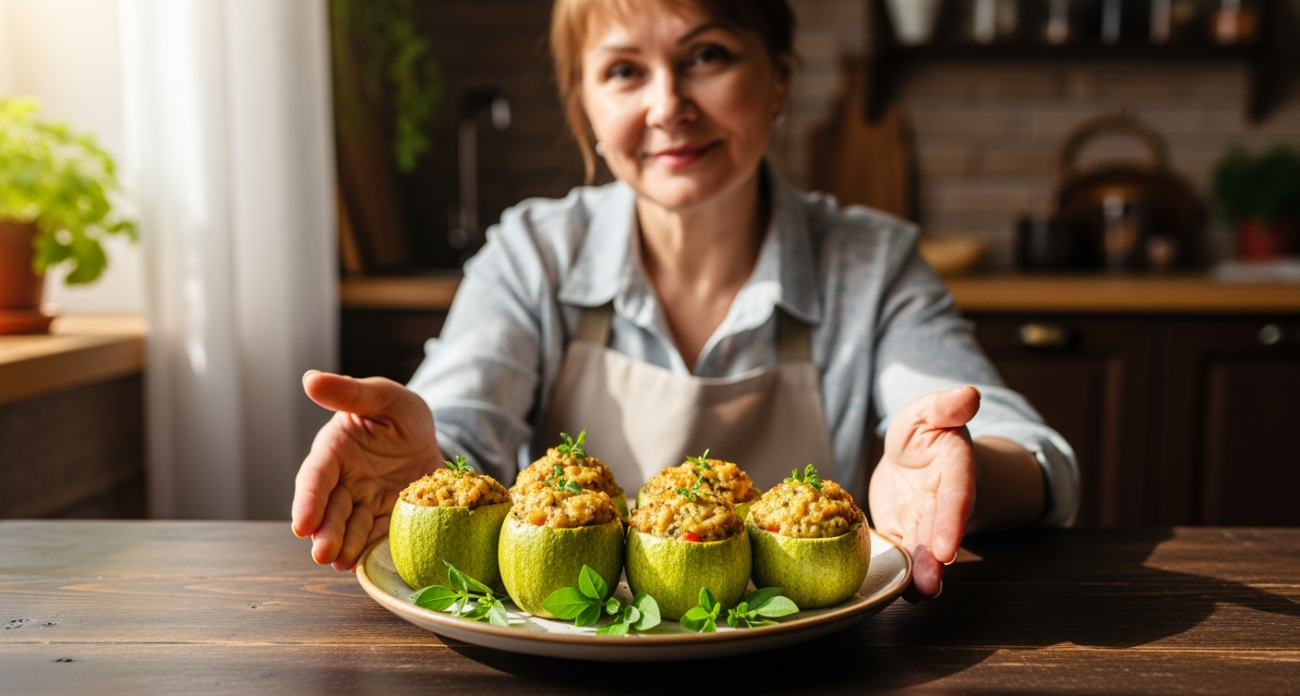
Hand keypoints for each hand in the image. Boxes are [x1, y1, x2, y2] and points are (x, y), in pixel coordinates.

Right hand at [292, 371, 442, 570]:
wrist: (431, 437)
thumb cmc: (399, 412)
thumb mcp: (383, 395)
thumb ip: (350, 392)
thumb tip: (310, 379)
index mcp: (334, 450)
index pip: (315, 477)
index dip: (307, 500)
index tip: (301, 524)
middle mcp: (343, 480)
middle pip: (328, 509)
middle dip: (323, 532)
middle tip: (322, 554)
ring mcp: (362, 502)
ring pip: (347, 527)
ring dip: (341, 546)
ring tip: (340, 563)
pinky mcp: (382, 518)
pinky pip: (373, 536)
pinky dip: (366, 550)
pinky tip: (362, 565)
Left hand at [868, 386, 980, 600]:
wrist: (911, 457)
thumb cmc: (922, 431)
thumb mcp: (928, 411)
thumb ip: (945, 405)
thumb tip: (970, 393)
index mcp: (955, 467)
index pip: (958, 495)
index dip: (952, 520)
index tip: (947, 547)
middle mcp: (945, 501)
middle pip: (942, 531)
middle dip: (936, 560)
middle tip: (931, 585)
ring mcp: (926, 521)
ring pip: (925, 550)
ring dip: (922, 574)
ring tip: (917, 595)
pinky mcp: (906, 533)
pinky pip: (905, 554)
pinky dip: (903, 573)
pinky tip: (899, 592)